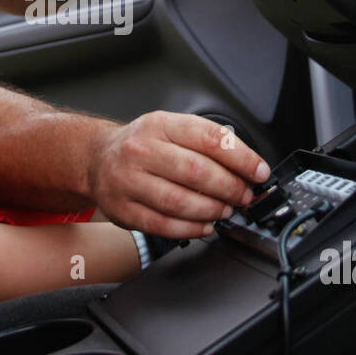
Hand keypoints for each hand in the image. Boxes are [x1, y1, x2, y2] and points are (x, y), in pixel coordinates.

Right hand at [86, 112, 270, 238]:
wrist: (97, 159)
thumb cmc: (142, 145)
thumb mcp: (170, 128)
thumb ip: (205, 142)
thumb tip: (246, 166)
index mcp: (160, 125)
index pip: (209, 138)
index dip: (241, 157)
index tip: (258, 171)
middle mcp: (141, 150)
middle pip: (196, 171)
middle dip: (230, 187)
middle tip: (244, 195)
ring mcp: (128, 181)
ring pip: (180, 201)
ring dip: (212, 210)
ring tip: (225, 210)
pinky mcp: (124, 209)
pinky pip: (164, 225)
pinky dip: (191, 229)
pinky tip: (205, 225)